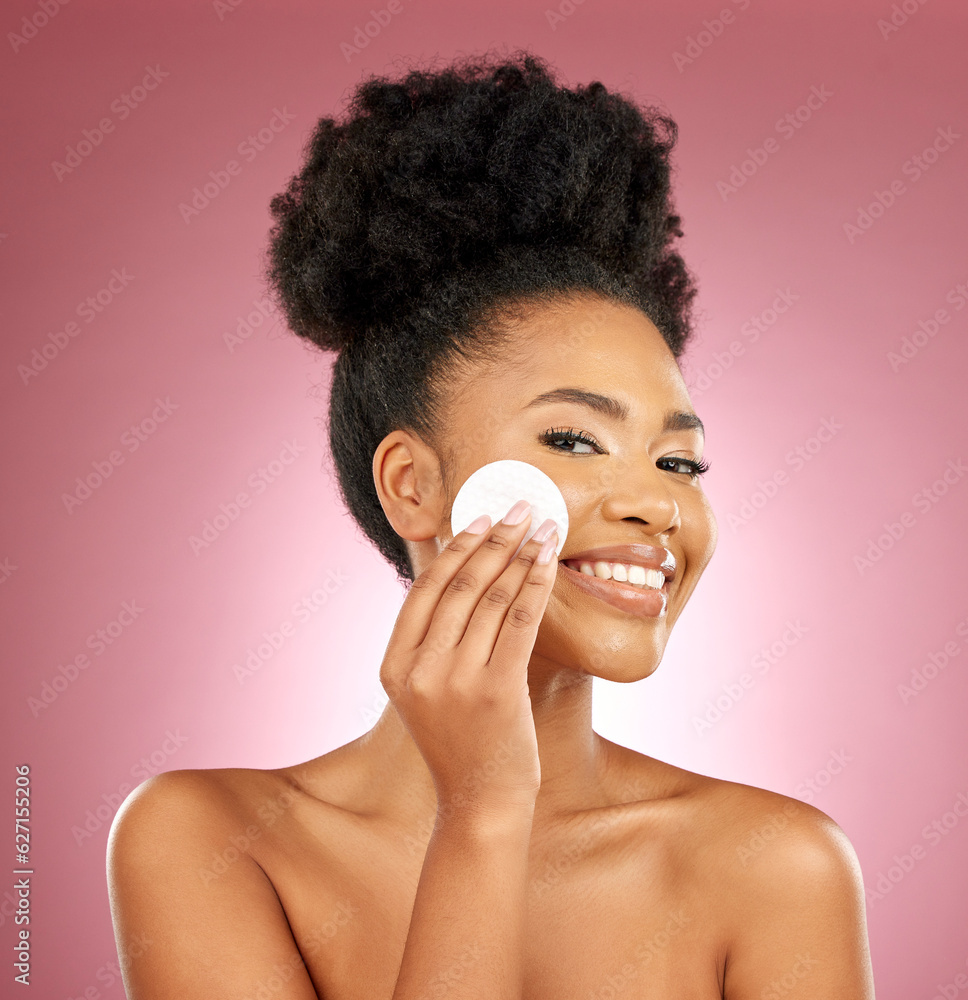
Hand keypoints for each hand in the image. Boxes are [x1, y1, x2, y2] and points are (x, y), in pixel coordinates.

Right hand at [380, 501, 559, 817]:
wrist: (482, 802)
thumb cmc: (462, 741)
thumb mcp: (428, 689)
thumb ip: (432, 637)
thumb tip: (453, 567)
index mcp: (394, 666)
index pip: (424, 588)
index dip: (456, 546)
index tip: (481, 517)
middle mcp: (419, 670)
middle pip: (459, 585)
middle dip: (494, 538)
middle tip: (518, 507)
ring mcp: (456, 681)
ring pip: (491, 598)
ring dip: (521, 555)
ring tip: (541, 527)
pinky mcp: (496, 690)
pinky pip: (519, 622)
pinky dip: (536, 585)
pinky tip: (550, 560)